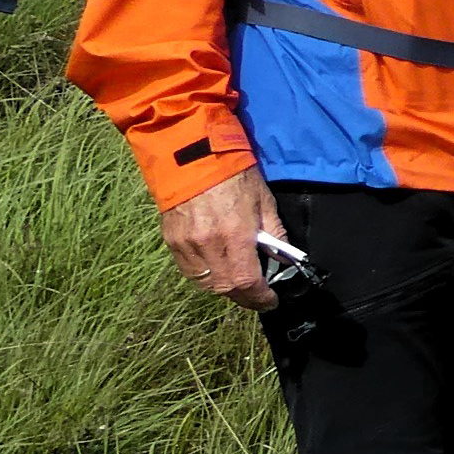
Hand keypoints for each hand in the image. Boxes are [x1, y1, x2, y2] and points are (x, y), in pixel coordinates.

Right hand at [159, 167, 284, 309]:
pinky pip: (189, 271)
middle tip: (258, 295)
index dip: (260, 297)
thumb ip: (274, 232)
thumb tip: (283, 259)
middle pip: (225, 288)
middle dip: (244, 297)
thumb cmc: (233, 174)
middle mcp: (206, 244)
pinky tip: (217, 270)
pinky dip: (205, 277)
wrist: (190, 153)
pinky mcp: (170, 240)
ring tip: (238, 283)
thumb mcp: (263, 200)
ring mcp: (185, 244)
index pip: (246, 281)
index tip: (270, 300)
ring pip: (205, 284)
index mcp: (233, 234)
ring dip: (224, 288)